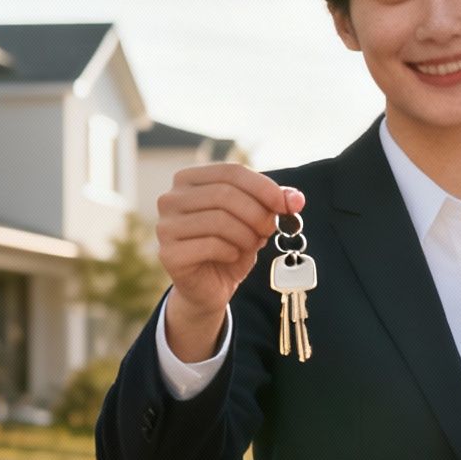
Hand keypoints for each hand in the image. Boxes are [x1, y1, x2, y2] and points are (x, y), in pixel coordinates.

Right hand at [155, 164, 303, 359]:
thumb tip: (295, 198)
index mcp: (188, 180)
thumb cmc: (230, 247)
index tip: (287, 204)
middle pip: (224, 194)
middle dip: (257, 213)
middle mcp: (170, 198)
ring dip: (246, 235)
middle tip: (270, 230)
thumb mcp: (254, 220)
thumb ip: (273, 203)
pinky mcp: (168, 254)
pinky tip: (231, 256)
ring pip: (219, 220)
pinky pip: (211, 245)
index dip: (263, 186)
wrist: (209, 288)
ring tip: (250, 244)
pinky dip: (231, 251)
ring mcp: (165, 226)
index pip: (230, 171)